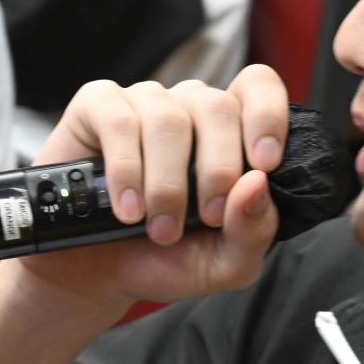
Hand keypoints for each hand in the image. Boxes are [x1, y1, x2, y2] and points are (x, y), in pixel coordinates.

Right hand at [18, 67, 291, 308]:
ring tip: (159, 228)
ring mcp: (142, 103)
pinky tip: (127, 210)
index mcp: (230, 131)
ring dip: (167, 183)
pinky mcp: (96, 108)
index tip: (264, 165)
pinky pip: (118, 121)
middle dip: (217, 169)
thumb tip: (257, 183)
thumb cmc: (165, 260)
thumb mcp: (224, 264)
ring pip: (168, 119)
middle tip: (206, 218)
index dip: (267, 116)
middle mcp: (188, 107)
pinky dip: (126, 171)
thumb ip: (253, 230)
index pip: (258, 87)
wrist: (98, 277)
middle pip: (217, 106)